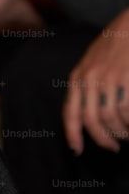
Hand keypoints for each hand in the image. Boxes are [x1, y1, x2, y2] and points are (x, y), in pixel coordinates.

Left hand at [63, 10, 128, 154]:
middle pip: (91, 120)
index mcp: (78, 76)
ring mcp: (109, 79)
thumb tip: (89, 114)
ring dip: (121, 131)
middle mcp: (90, 79)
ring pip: (111, 117)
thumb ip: (87, 85)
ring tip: (127, 134)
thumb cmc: (115, 44)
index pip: (70, 111)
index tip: (76, 150)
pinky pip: (127, 109)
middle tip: (113, 147)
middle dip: (102, 138)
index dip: (72, 133)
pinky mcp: (127, 79)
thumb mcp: (92, 62)